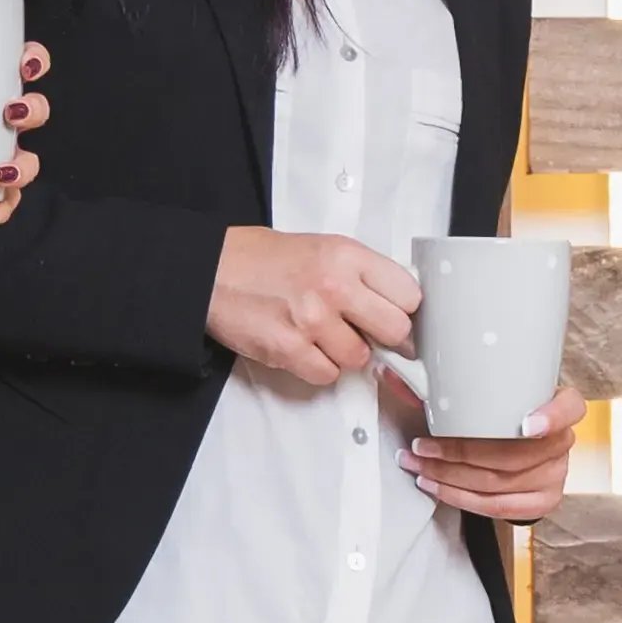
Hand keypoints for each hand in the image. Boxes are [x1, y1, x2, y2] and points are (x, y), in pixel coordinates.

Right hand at [211, 226, 414, 390]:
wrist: (211, 269)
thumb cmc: (265, 259)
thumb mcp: (324, 247)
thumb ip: (362, 273)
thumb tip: (400, 307)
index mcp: (347, 255)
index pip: (410, 294)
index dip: (404, 309)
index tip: (396, 315)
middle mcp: (334, 286)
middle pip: (396, 330)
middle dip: (384, 337)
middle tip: (366, 332)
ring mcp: (311, 320)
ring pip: (360, 358)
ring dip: (345, 354)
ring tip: (322, 334)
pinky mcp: (288, 348)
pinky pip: (327, 375)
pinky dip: (318, 367)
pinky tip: (303, 347)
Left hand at [400, 379, 581, 522]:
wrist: (522, 445)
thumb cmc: (500, 412)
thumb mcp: (487, 392)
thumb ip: (447, 383)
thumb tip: (393, 373)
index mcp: (560, 405)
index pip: (570, 408)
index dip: (552, 417)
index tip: (527, 424)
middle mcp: (562, 443)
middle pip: (515, 454)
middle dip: (458, 452)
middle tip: (419, 447)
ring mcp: (556, 475)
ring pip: (499, 483)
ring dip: (450, 477)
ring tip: (417, 466)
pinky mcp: (543, 502)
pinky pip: (499, 507)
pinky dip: (461, 498)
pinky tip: (435, 486)